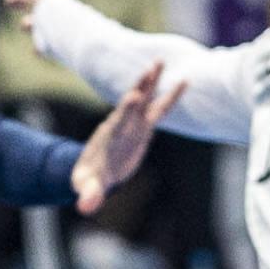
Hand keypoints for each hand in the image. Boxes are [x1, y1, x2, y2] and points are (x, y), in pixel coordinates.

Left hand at [71, 60, 182, 213]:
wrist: (93, 171)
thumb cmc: (90, 180)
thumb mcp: (87, 188)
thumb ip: (89, 195)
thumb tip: (85, 208)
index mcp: (111, 138)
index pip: (119, 121)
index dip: (126, 110)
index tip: (132, 95)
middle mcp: (122, 126)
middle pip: (134, 103)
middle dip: (141, 86)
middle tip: (152, 67)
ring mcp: (133, 124)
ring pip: (145, 99)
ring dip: (152, 81)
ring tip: (160, 61)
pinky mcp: (144, 126)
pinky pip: (158, 109)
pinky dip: (169, 97)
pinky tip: (183, 81)